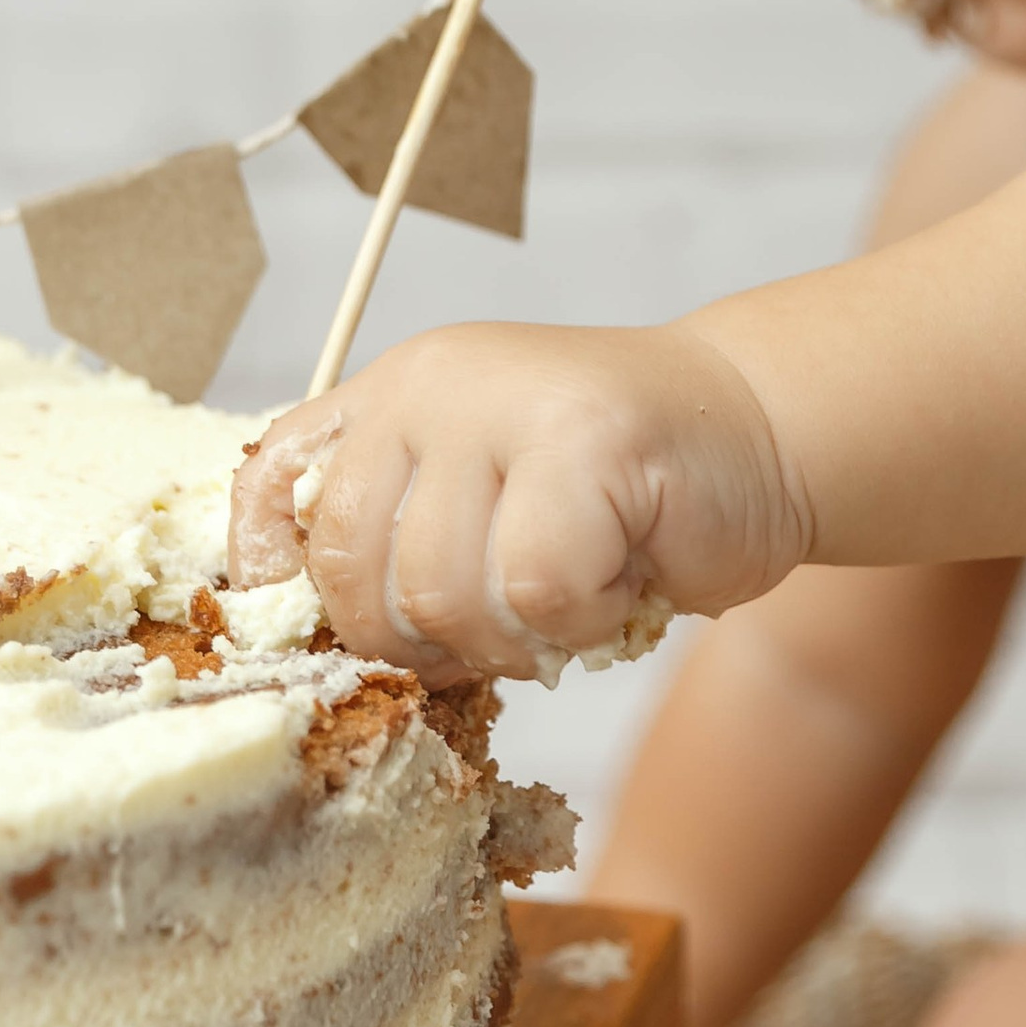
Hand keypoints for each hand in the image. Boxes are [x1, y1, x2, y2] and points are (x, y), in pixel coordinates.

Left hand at [229, 321, 808, 679]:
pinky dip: (584, 618)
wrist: (758, 434)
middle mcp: (428, 386)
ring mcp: (502, 404)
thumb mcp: (485, 503)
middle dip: (424, 640)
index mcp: (388, 399)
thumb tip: (309, 638)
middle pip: (353, 571)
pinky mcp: (582, 440)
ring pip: (443, 592)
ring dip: (516, 636)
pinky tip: (622, 575)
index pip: (270, 484)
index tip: (314, 636)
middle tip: (504, 629)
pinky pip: (536, 591)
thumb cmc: (621, 499)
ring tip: (575, 595)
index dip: (267, 574)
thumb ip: (401, 541)